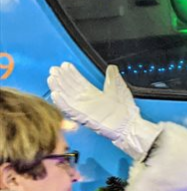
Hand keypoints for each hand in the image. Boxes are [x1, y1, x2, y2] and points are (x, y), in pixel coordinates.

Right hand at [47, 62, 161, 158]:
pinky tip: (56, 93)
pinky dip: (62, 103)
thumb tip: (112, 67)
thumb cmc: (126, 110)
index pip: (79, 82)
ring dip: (58, 88)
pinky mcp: (85, 118)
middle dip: (62, 78)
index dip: (71, 73)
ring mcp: (85, 110)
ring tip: (51, 78)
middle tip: (54, 69)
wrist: (131, 125)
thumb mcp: (118, 88)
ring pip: (67, 98)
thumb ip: (112, 77)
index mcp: (94, 94)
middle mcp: (87, 102)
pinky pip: (70, 110)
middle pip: (70, 88)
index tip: (65, 65)